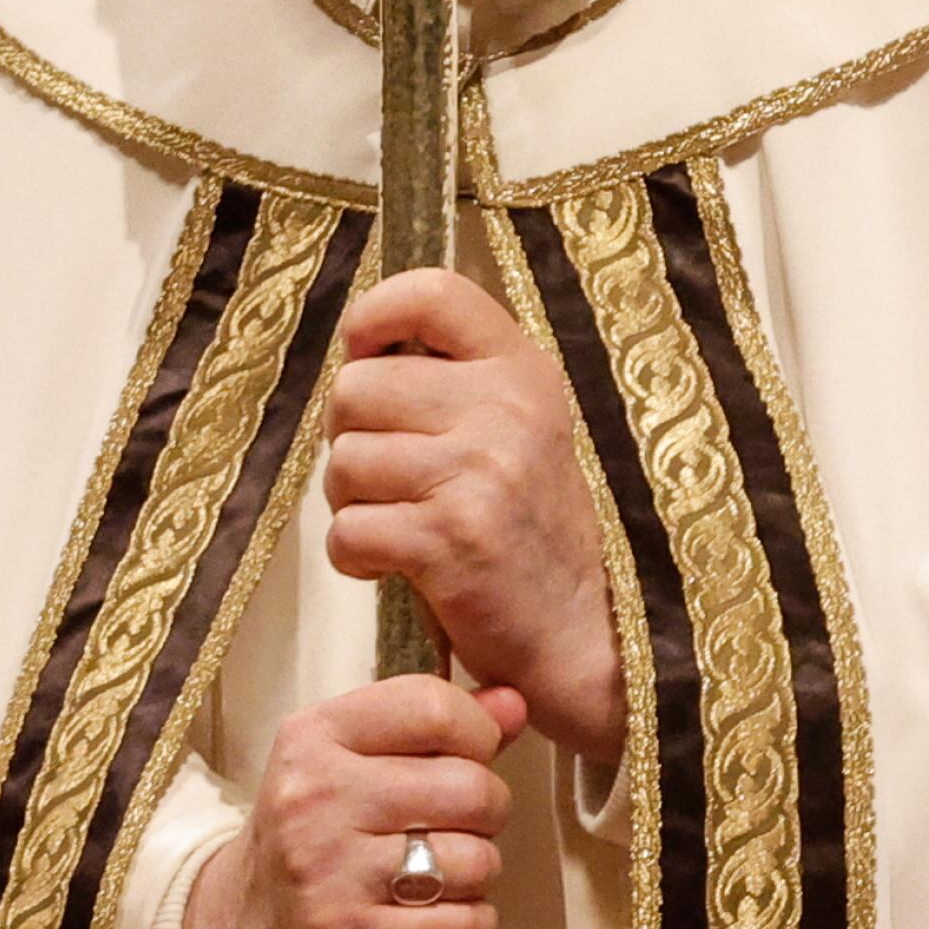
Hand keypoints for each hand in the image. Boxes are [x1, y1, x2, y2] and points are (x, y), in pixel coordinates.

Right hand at [178, 677, 525, 928]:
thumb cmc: (310, 834)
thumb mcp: (349, 762)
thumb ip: (436, 728)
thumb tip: (517, 702)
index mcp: (315, 734)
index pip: (431, 706)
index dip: (478, 732)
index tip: (473, 756)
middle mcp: (317, 795)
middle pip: (468, 785)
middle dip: (490, 808)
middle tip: (466, 824)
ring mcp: (331, 870)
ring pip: (474, 858)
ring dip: (480, 871)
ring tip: (450, 872)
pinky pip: (463, 923)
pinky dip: (473, 922)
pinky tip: (446, 915)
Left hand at [324, 270, 624, 764]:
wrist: (585, 635)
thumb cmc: (532, 531)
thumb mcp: (518, 429)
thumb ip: (454, 381)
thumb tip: (357, 351)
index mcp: (523, 369)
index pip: (434, 292)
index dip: (376, 314)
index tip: (366, 350)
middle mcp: (506, 407)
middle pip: (355, 388)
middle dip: (352, 438)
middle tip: (390, 476)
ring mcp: (479, 471)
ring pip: (342, 462)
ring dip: (352, 503)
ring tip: (401, 524)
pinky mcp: (450, 539)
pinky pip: (347, 530)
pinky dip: (355, 557)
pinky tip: (395, 566)